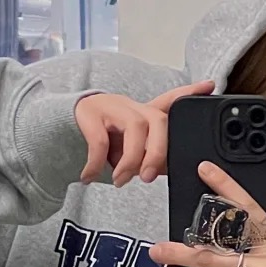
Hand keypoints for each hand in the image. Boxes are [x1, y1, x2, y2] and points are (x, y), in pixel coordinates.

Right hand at [75, 80, 215, 185]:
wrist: (55, 135)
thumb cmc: (95, 145)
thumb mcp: (124, 152)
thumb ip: (145, 158)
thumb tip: (162, 171)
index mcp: (141, 116)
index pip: (170, 102)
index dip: (190, 93)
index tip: (211, 86)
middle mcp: (130, 108)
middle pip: (157, 121)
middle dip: (157, 152)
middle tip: (146, 178)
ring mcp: (110, 107)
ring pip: (135, 129)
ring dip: (130, 161)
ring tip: (118, 180)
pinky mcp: (88, 114)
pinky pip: (100, 141)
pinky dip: (96, 164)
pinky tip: (88, 176)